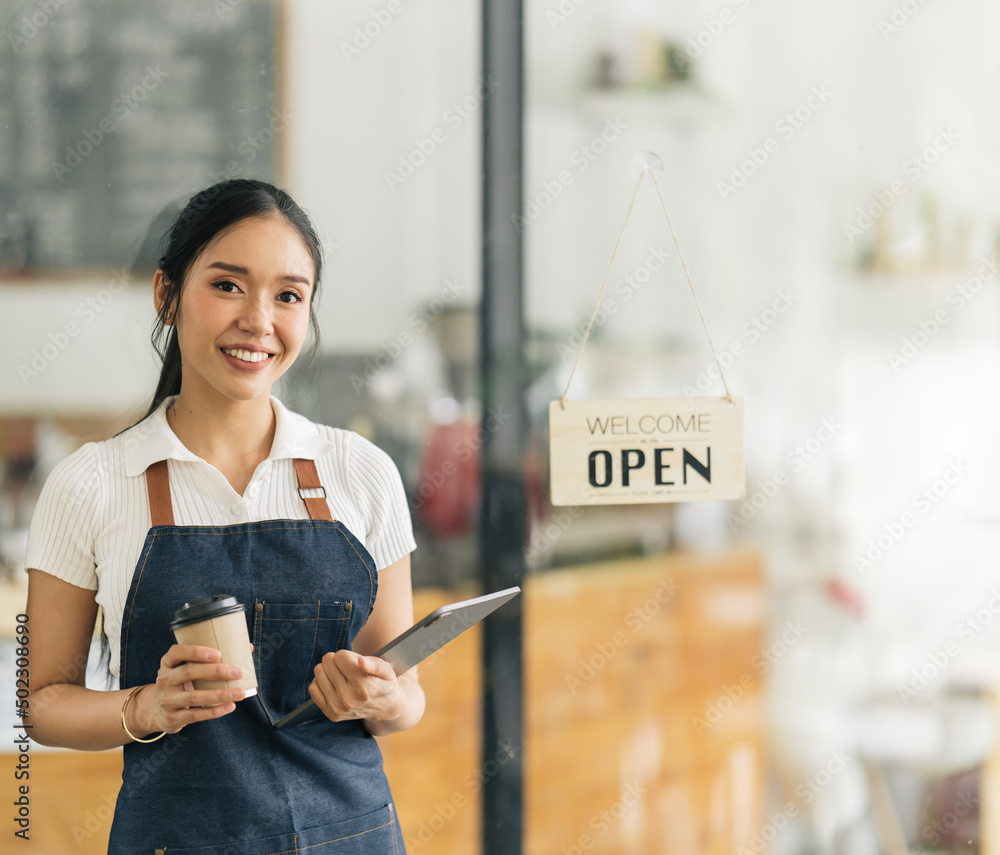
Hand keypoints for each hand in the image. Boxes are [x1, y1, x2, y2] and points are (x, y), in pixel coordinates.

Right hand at [127, 644, 249, 737]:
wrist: (155, 709)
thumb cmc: (181, 681)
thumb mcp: (185, 667)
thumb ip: (210, 658)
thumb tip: (247, 648)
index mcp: (168, 663)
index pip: (177, 652)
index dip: (196, 652)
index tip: (219, 654)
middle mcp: (164, 680)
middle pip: (189, 672)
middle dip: (216, 672)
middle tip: (238, 672)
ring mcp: (167, 700)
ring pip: (194, 697)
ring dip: (220, 695)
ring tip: (240, 693)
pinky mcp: (173, 718)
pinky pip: (195, 715)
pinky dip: (214, 711)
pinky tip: (230, 706)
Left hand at [308, 650, 404, 723]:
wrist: (385, 708)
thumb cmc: (384, 684)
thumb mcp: (387, 670)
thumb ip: (375, 664)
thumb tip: (361, 661)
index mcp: (364, 687)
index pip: (340, 657)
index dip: (347, 655)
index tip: (354, 661)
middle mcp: (349, 699)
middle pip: (328, 663)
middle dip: (337, 660)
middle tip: (348, 668)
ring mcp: (338, 708)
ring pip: (319, 673)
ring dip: (328, 670)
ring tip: (341, 675)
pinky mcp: (330, 713)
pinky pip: (313, 688)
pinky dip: (321, 681)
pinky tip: (332, 683)